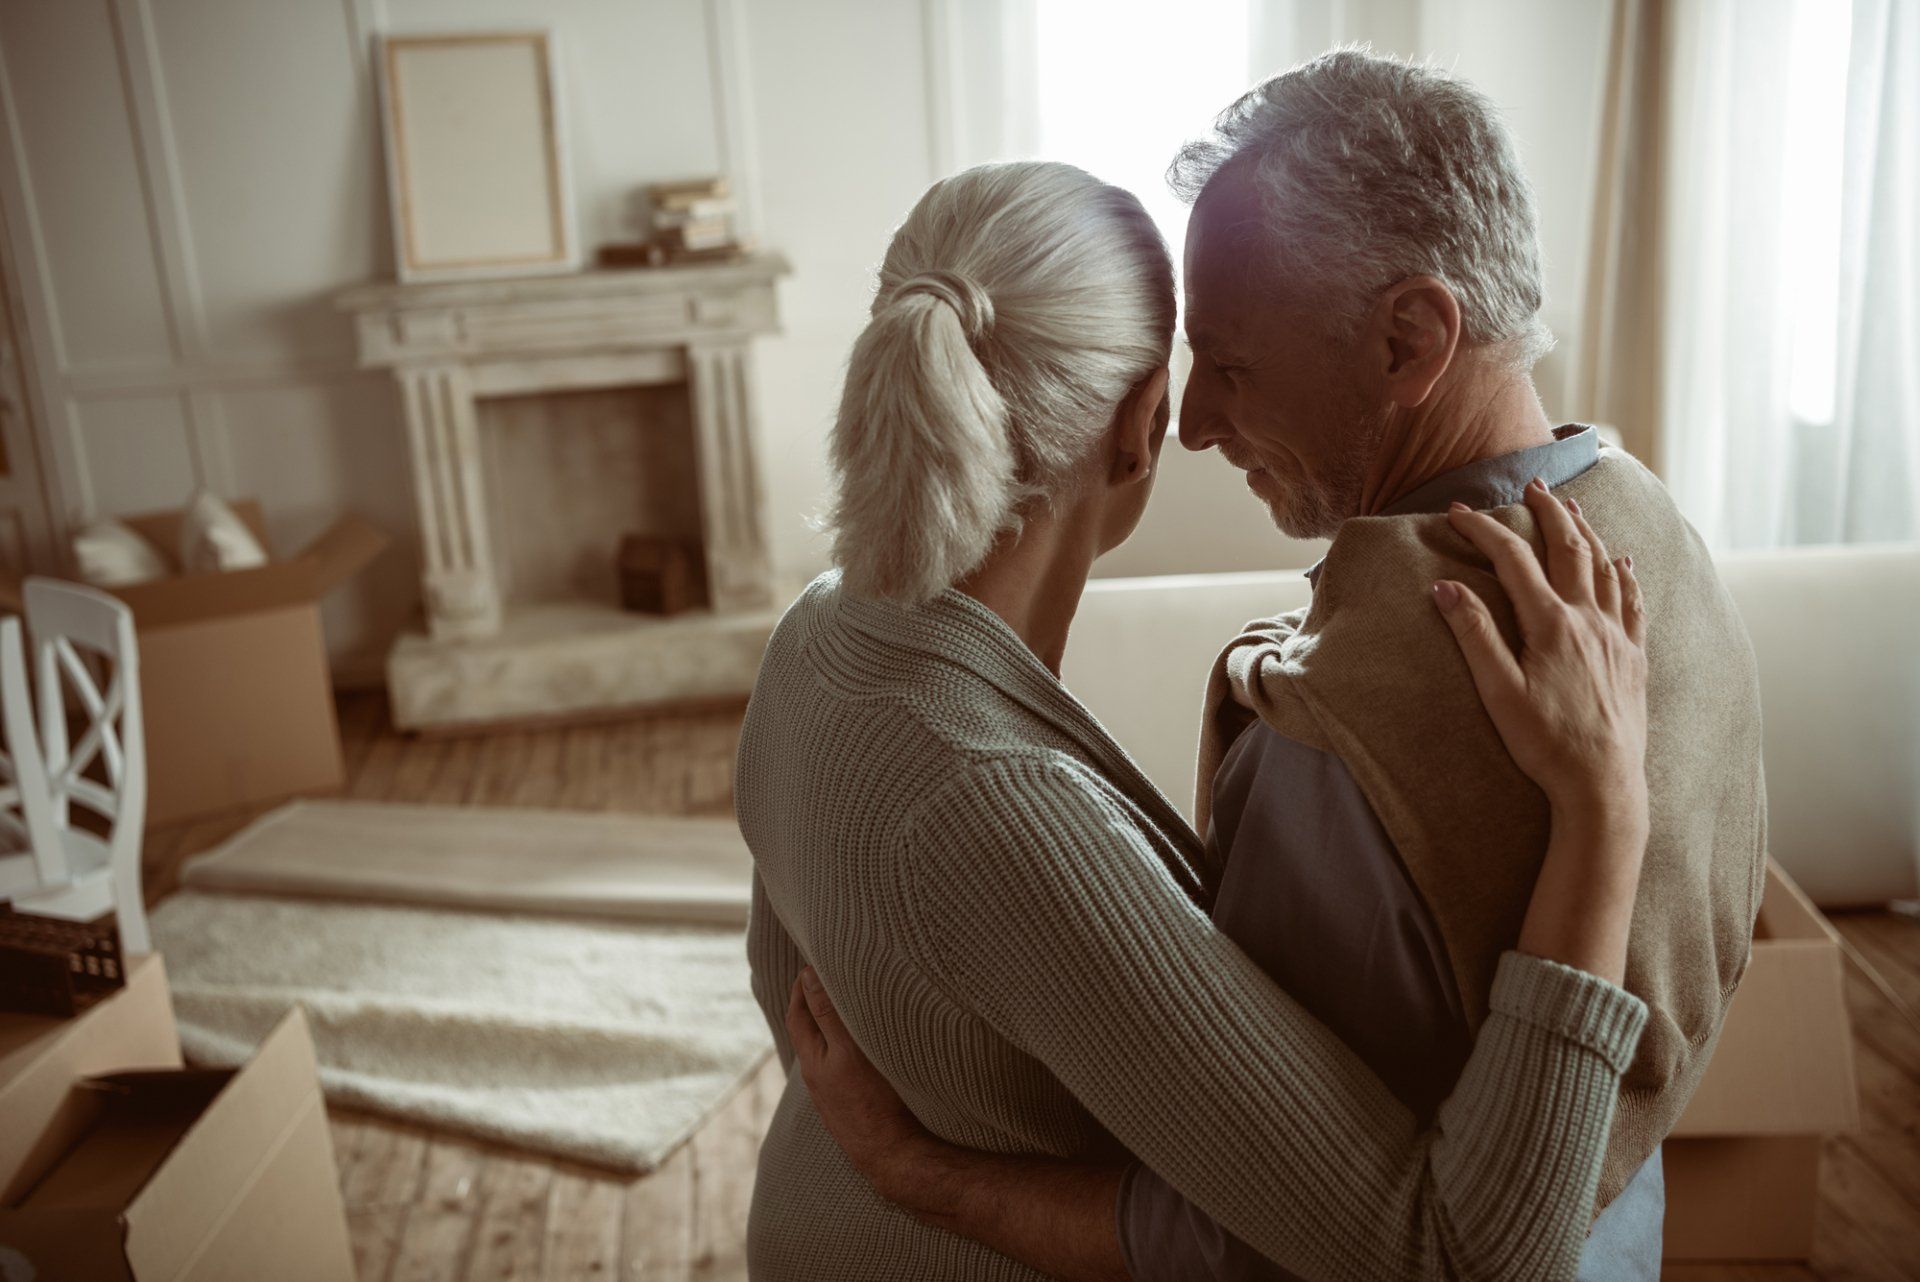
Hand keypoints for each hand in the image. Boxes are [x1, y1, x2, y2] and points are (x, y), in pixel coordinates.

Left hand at [786, 965, 935, 1199]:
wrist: (891, 1156)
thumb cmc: (871, 1102)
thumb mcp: (848, 1050)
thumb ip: (828, 1014)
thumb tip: (808, 976)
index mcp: (812, 1062)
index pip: (797, 1015)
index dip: (801, 988)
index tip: (809, 965)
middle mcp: (817, 1079)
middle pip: (807, 1033)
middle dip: (811, 1005)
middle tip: (822, 980)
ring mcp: (833, 1096)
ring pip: (824, 1052)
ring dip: (828, 1027)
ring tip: (841, 1007)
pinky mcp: (850, 1107)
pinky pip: (839, 1069)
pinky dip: (842, 1049)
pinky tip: (858, 1050)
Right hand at [1433, 479, 1648, 833]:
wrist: (1603, 784)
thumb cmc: (1545, 743)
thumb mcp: (1498, 692)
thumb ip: (1474, 635)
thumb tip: (1445, 587)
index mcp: (1551, 624)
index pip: (1513, 561)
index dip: (1485, 530)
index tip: (1460, 511)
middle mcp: (1589, 620)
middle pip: (1569, 549)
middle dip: (1548, 512)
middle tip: (1533, 485)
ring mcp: (1617, 637)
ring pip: (1605, 567)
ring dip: (1586, 532)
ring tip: (1571, 508)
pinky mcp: (1634, 658)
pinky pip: (1634, 602)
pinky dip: (1626, 575)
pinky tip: (1623, 563)